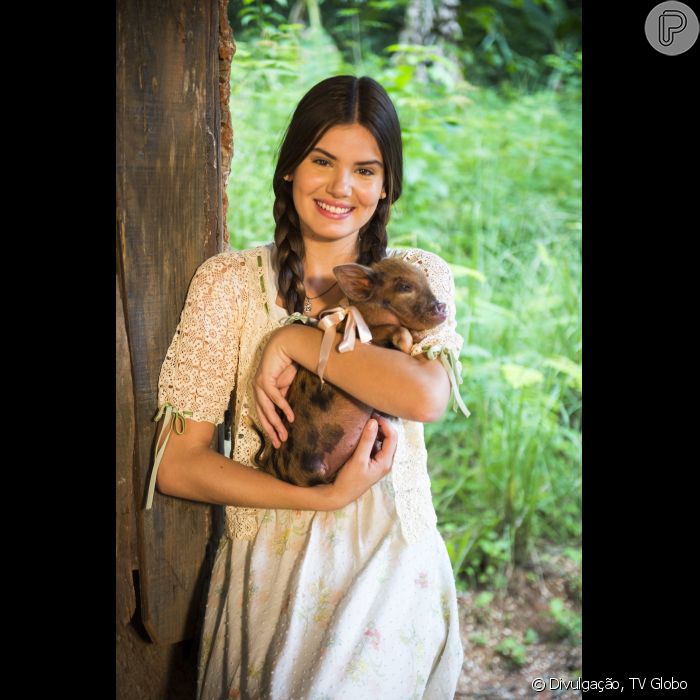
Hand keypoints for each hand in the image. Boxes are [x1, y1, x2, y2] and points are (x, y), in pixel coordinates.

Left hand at [253, 328, 296, 447]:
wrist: (286, 345)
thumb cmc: (287, 364)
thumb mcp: (287, 385)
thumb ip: (285, 397)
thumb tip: (287, 414)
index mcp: (261, 392)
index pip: (264, 414)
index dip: (271, 428)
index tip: (279, 441)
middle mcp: (257, 390)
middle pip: (263, 415)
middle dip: (272, 431)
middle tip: (280, 444)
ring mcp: (258, 384)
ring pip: (267, 409)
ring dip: (276, 423)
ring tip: (285, 434)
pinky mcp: (264, 379)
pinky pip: (274, 397)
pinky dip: (282, 407)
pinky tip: (289, 416)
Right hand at [331, 413, 397, 507]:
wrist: (341, 494)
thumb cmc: (349, 479)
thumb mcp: (358, 459)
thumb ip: (366, 440)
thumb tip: (373, 422)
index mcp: (386, 461)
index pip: (392, 436)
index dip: (385, 424)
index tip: (373, 416)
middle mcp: (386, 461)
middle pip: (391, 438)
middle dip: (383, 426)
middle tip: (369, 417)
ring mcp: (381, 462)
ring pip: (385, 441)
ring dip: (378, 431)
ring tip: (366, 423)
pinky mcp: (374, 462)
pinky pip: (378, 446)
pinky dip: (373, 437)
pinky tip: (364, 434)